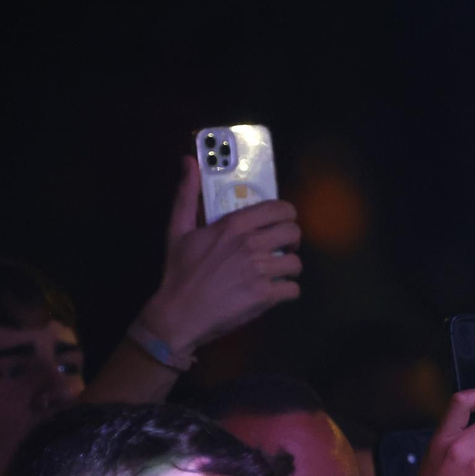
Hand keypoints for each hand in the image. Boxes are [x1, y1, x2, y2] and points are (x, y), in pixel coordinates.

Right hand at [139, 158, 302, 354]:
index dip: (286, 216)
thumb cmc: (179, 272)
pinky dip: (287, 292)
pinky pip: (293, 290)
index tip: (279, 224)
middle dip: (292, 241)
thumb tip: (188, 161)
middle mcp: (251, 244)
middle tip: (281, 249)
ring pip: (296, 263)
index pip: (280, 208)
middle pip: (294, 233)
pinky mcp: (264, 296)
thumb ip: (186, 194)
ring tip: (277, 273)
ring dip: (289, 269)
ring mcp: (260, 271)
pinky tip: (274, 293)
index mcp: (234, 225)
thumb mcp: (178, 229)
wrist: (178, 314)